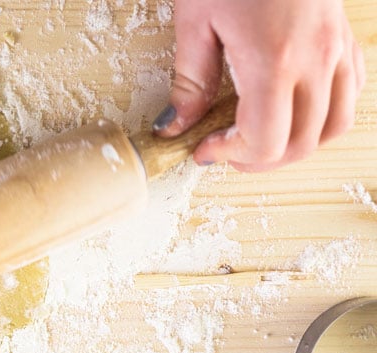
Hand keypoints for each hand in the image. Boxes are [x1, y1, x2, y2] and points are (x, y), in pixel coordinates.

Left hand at [154, 0, 365, 171]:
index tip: (205, 149)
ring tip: (259, 138)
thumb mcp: (196, 20)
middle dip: (259, 158)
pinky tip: (291, 108)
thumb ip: (190, 80)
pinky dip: (323, 114)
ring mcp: (336, 48)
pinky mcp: (344, 37)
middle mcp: (315, 59)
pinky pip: (350, 93)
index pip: (265, 141)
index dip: (231, 156)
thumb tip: (176, 124)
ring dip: (295, 144)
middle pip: (301, 143)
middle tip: (225, 150)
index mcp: (274, 60)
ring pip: (333, 125)